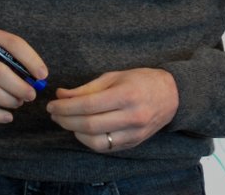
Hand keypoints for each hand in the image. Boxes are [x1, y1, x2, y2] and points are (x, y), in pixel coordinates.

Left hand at [46, 68, 178, 151]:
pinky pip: (105, 147)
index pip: (88, 105)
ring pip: (96, 141)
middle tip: (54, 113)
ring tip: (66, 121)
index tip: (52, 104)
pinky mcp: (133, 143)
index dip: (65, 107)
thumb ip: (87, 88)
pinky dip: (89, 140)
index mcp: (126, 94)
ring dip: (75, 132)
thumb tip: (61, 95)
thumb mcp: (114, 76)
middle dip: (65, 120)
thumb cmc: (141, 81)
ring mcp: (133, 133)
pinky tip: (82, 130)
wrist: (172, 96)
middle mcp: (131, 116)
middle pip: (89, 125)